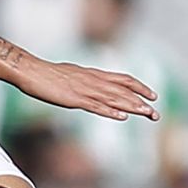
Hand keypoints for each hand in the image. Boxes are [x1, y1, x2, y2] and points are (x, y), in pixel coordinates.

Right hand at [15, 57, 158, 122]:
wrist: (32, 71)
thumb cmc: (48, 74)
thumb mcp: (72, 74)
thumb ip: (84, 80)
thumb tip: (91, 84)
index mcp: (93, 74)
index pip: (123, 79)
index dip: (140, 87)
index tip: (153, 95)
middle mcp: (93, 80)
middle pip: (123, 90)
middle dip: (142, 102)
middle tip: (156, 114)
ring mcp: (85, 89)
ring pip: (114, 98)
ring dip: (132, 107)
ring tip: (148, 114)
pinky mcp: (75, 99)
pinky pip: (96, 106)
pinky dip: (110, 111)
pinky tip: (122, 117)